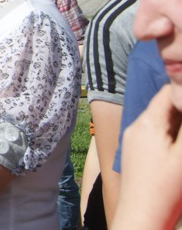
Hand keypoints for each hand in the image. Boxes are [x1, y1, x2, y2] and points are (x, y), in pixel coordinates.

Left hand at [112, 86, 181, 228]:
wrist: (140, 216)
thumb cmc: (165, 188)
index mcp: (148, 123)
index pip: (167, 92)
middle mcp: (136, 126)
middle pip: (163, 106)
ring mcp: (132, 139)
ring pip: (158, 120)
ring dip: (177, 122)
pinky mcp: (134, 152)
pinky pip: (152, 133)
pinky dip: (168, 133)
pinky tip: (177, 147)